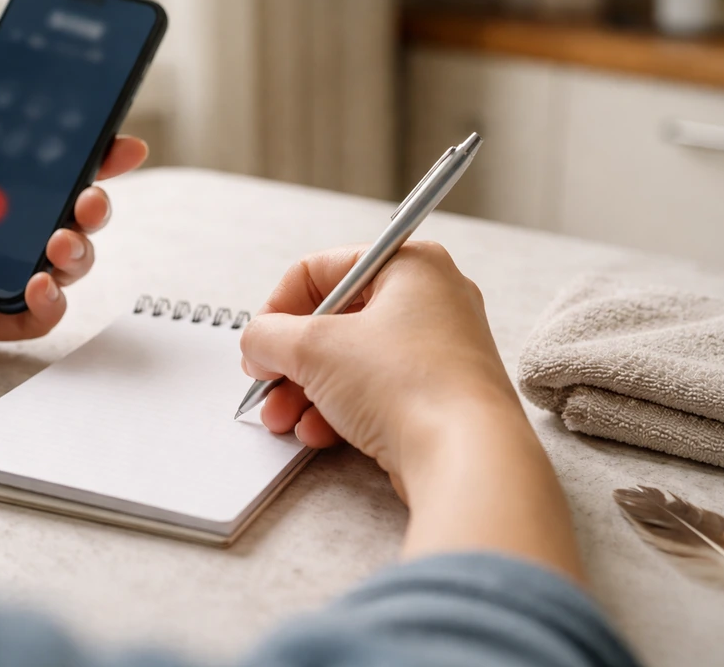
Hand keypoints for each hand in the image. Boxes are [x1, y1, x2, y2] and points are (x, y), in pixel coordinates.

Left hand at [0, 66, 146, 370]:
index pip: (45, 170)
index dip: (89, 158)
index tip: (120, 143)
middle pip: (69, 217)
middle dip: (97, 204)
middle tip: (91, 197)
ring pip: (65, 265)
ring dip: (80, 251)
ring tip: (58, 241)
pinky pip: (39, 316)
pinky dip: (52, 303)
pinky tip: (38, 283)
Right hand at [240, 242, 585, 580]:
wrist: (467, 457)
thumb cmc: (405, 385)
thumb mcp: (313, 348)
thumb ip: (268, 336)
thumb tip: (256, 342)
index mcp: (409, 266)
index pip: (322, 270)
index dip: (279, 306)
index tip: (258, 342)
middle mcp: (430, 301)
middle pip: (334, 322)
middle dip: (290, 361)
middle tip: (265, 386)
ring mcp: (438, 351)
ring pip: (351, 363)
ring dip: (306, 392)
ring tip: (282, 420)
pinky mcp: (439, 396)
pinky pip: (376, 393)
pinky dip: (339, 411)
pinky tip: (316, 435)